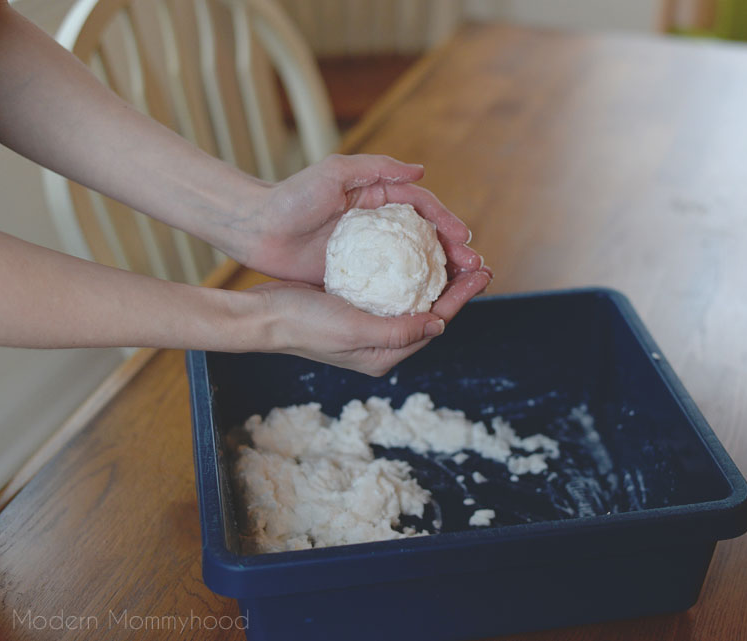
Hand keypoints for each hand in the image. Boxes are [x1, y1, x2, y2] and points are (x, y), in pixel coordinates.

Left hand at [227, 153, 486, 284]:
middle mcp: (377, 225)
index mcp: (377, 197)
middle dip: (453, 252)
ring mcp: (368, 253)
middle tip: (474, 269)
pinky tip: (427, 305)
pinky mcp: (354, 276)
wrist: (256, 229)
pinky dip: (410, 293)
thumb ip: (377, 168)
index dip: (447, 221)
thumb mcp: (335, 172)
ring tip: (461, 288)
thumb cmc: (292, 196)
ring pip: (413, 264)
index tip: (464, 239)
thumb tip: (420, 170)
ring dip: (439, 275)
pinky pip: (388, 285)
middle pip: (426, 238)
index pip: (422, 207)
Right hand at [250, 277, 486, 375]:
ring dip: (435, 277)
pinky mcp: (356, 307)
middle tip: (479, 261)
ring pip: (413, 299)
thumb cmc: (304, 324)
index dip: (460, 297)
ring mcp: (369, 325)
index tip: (483, 272)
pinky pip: (392, 289)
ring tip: (456, 254)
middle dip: (455, 287)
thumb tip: (439, 326)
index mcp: (386, 354)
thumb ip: (398, 331)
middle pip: (429, 311)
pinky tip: (418, 252)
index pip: (435, 323)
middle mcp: (382, 343)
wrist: (263, 315)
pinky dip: (409, 272)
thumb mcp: (355, 330)